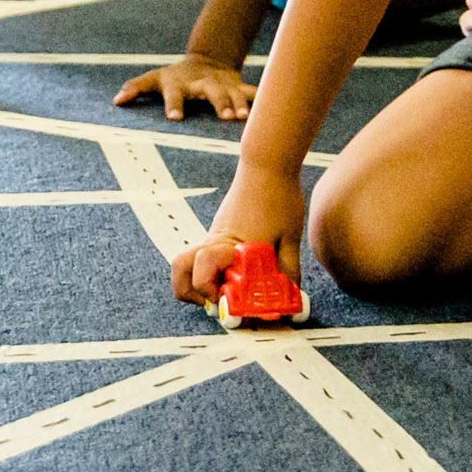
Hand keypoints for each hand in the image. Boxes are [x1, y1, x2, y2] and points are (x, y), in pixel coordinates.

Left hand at [115, 54, 254, 122]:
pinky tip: (275, 112)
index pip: (174, 94)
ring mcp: (223, 85)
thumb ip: (135, 87)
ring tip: (246, 118)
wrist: (206, 61)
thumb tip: (116, 100)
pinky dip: (262, 101)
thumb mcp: (154, 78)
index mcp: (179, 84)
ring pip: (234, 94)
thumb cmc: (175, 77)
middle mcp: (203, 84)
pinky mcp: (238, 88)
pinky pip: (252, 94)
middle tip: (226, 118)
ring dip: (241, 105)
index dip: (174, 105)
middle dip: (220, 104)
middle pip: (211, 93)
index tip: (174, 118)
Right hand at [172, 172, 306, 305]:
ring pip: (187, 264)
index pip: (204, 277)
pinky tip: (236, 272)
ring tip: (221, 292)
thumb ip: (288, 269)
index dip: (213, 297)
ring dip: (196, 283)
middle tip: (217, 302)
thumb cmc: (278, 197)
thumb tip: (290, 296)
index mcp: (230, 247)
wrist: (267, 164)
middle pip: (181, 272)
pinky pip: (203, 256)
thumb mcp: (289, 238)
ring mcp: (213, 236)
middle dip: (192, 294)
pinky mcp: (218, 232)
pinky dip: (210, 270)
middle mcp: (215, 242)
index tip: (232, 306)